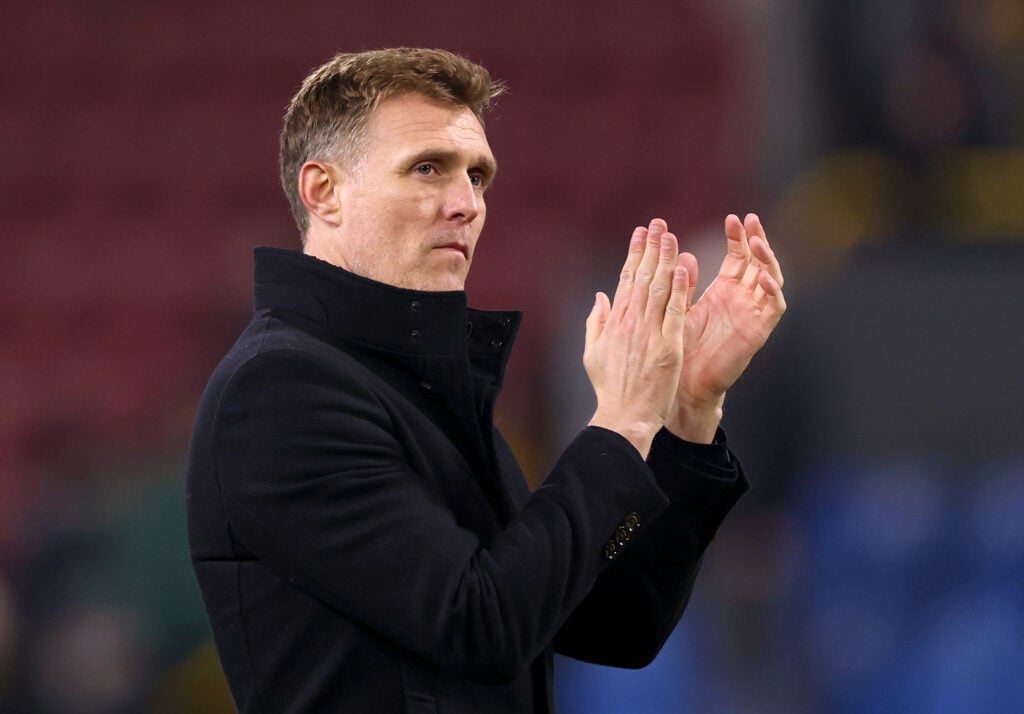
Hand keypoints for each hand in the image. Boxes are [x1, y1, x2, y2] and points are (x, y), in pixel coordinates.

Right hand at [584, 219, 689, 457]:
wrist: (624, 416)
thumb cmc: (610, 388)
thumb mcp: (592, 352)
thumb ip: (595, 322)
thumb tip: (599, 297)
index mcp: (614, 322)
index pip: (625, 279)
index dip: (634, 254)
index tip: (640, 233)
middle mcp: (630, 322)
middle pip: (641, 276)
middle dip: (650, 247)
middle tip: (658, 223)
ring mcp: (649, 333)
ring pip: (658, 288)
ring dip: (665, 259)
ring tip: (670, 235)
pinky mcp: (668, 346)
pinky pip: (675, 312)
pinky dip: (679, 289)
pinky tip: (684, 268)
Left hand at [667, 213, 786, 442]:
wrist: (684, 384)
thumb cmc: (680, 349)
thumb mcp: (680, 308)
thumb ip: (684, 284)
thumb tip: (683, 254)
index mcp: (724, 291)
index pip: (738, 257)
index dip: (738, 237)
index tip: (733, 218)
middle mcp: (742, 299)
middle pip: (758, 262)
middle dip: (757, 239)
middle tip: (750, 219)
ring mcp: (753, 313)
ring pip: (771, 278)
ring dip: (767, 259)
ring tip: (757, 242)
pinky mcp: (759, 330)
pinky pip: (774, 306)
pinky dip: (773, 290)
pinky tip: (763, 276)